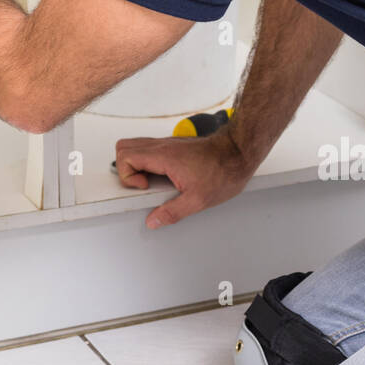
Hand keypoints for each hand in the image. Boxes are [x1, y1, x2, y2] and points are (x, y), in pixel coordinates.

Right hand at [114, 128, 251, 228]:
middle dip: (126, 168)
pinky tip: (164, 177)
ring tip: (152, 182)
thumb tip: (154, 221)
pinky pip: (150, 149)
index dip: (128, 176)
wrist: (239, 153)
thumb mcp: (198, 200)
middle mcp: (163, 146)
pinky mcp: (175, 145)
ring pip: (136, 145)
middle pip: (125, 147)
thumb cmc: (223, 171)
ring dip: (136, 164)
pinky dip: (148, 161)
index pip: (126, 156)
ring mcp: (168, 143)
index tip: (145, 188)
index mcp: (164, 156)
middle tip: (143, 184)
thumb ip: (172, 212)